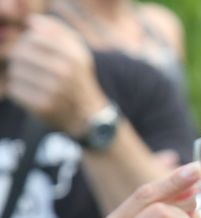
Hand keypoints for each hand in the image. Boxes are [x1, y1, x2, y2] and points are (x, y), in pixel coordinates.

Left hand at [7, 14, 110, 137]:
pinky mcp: (42, 106)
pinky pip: (14, 89)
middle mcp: (65, 72)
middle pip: (20, 53)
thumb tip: (32, 21)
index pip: (34, 38)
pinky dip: (18, 90)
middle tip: (25, 64)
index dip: (28, 41)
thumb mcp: (77, 51)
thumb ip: (57, 31)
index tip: (32, 49)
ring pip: (15, 71)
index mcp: (74, 56)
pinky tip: (29, 91)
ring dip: (18, 74)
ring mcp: (54, 91)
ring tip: (29, 78)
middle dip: (19, 58)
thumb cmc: (78, 78)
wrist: (88, 115)